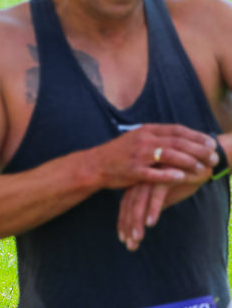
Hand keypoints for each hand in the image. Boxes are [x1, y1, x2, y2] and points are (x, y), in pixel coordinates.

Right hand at [92, 124, 216, 189]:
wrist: (94, 165)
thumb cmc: (118, 153)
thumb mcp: (136, 138)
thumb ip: (156, 137)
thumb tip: (178, 136)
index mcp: (146, 130)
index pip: (177, 130)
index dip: (196, 136)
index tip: (210, 142)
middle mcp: (143, 140)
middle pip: (177, 142)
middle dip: (198, 149)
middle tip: (213, 156)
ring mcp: (138, 156)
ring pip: (168, 156)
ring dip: (188, 161)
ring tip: (202, 167)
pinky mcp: (132, 171)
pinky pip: (153, 173)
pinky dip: (168, 175)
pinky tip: (181, 177)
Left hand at [118, 162, 211, 250]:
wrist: (199, 160)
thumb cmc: (180, 177)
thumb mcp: (164, 195)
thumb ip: (153, 206)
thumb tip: (143, 223)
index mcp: (138, 184)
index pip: (126, 205)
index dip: (124, 223)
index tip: (123, 240)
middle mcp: (142, 181)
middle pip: (130, 206)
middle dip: (128, 226)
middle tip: (129, 245)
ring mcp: (151, 178)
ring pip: (140, 202)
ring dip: (137, 222)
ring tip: (137, 238)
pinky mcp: (165, 176)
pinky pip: (156, 195)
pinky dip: (152, 209)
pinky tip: (151, 223)